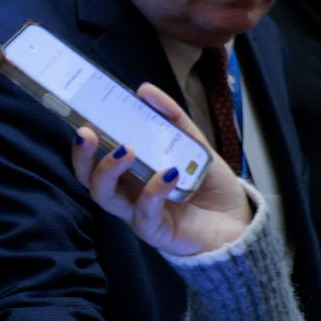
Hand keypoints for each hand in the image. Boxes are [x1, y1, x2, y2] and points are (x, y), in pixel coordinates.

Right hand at [70, 83, 252, 256]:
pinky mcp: (155, 231)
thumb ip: (172, 119)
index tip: (81, 119)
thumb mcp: (192, 144)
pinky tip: (168, 173)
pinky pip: (145, 211)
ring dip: (108, 171)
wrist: (238, 222)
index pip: (94, 159)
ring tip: (125, 149)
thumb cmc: (208, 186)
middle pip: (88, 179)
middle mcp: (126, 193)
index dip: (83, 143)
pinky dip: (153, 190)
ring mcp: (137, 213)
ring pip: (104, 196)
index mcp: (129, 173)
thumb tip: (144, 90)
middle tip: (86, 133)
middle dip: (83, 156)